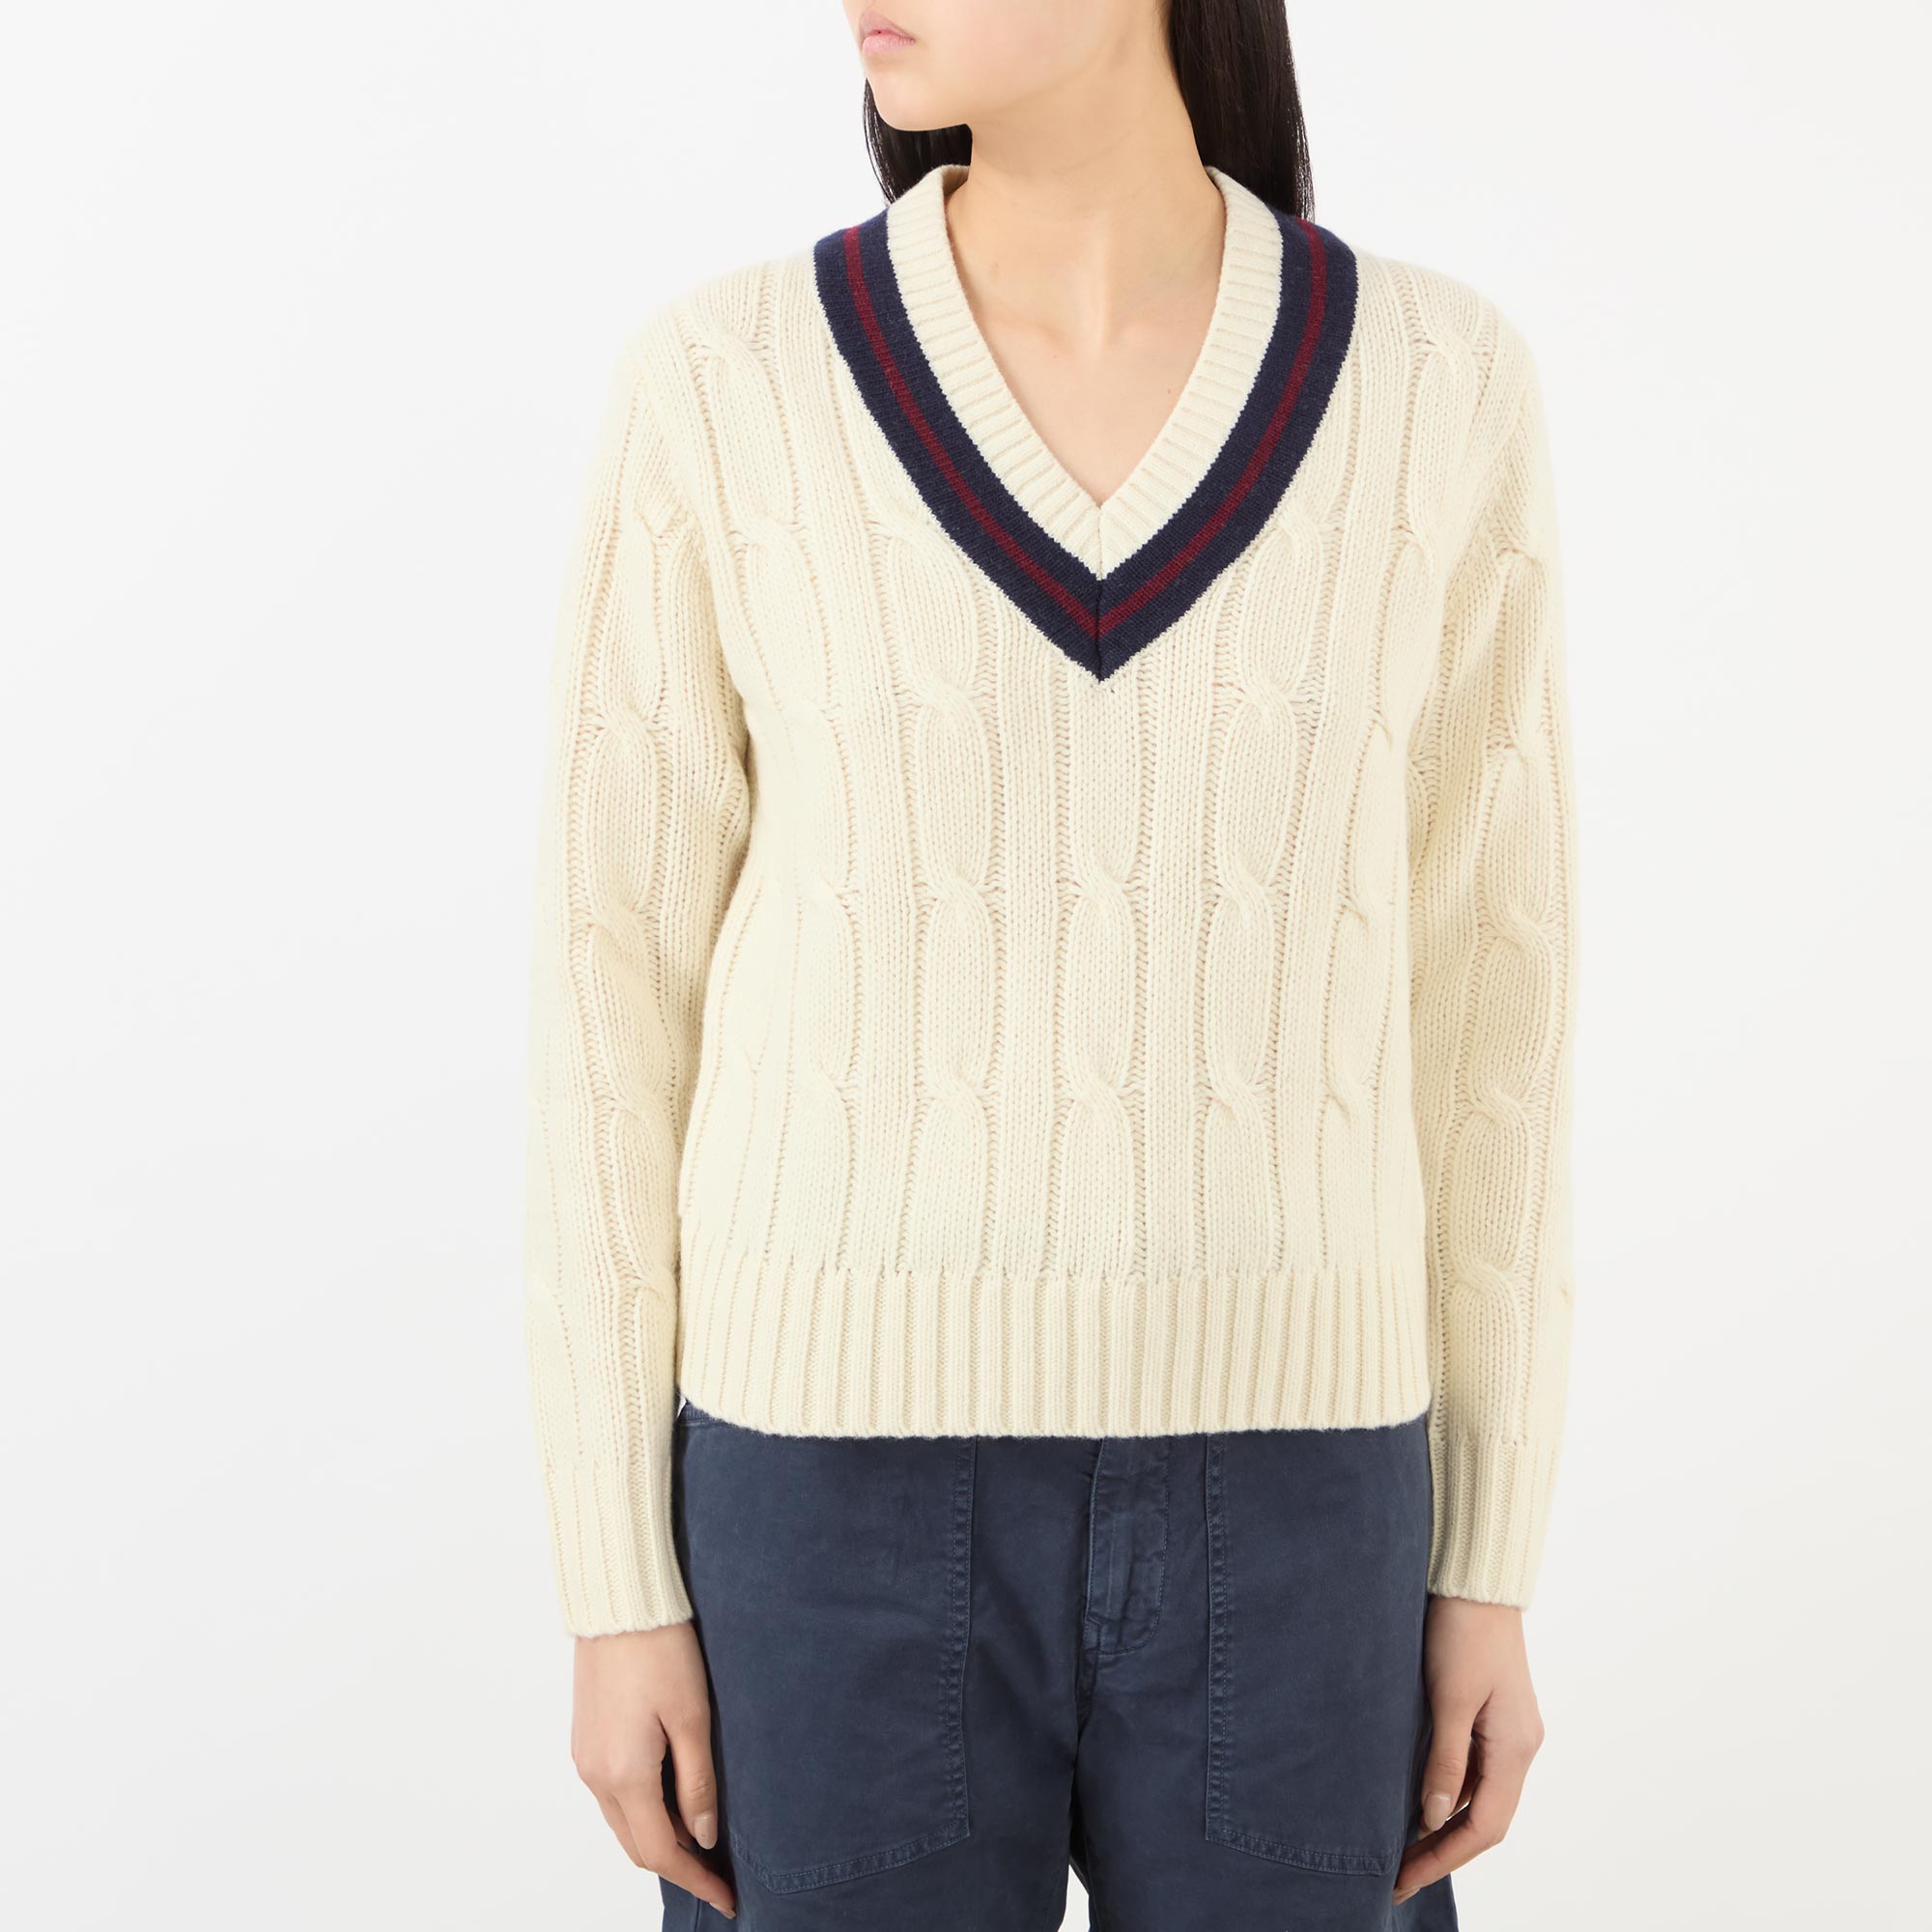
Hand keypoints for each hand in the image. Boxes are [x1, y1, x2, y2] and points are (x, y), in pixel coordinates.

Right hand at [572, 1624, 736, 1918]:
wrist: (618, 1602)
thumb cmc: (660, 1649)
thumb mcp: (693, 1716)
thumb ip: (698, 1782)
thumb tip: (702, 1836)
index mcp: (624, 1776)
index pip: (661, 1851)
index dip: (696, 1879)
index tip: (726, 1897)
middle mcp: (596, 1775)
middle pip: (637, 1845)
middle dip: (677, 1864)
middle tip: (719, 1872)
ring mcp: (585, 1758)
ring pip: (623, 1821)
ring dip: (659, 1836)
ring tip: (701, 1833)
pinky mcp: (586, 1740)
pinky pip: (613, 1794)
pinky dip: (642, 1808)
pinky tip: (672, 1795)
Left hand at [1392, 1596, 1544, 1906]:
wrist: (1477, 1582)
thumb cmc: (1463, 1631)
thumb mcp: (1449, 1697)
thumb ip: (1445, 1760)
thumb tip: (1435, 1817)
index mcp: (1516, 1748)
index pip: (1486, 1827)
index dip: (1444, 1857)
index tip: (1404, 1878)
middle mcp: (1520, 1747)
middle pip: (1486, 1818)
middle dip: (1443, 1850)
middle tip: (1396, 1873)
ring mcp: (1510, 1731)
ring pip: (1481, 1796)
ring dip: (1446, 1824)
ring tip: (1402, 1846)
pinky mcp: (1494, 1714)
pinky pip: (1476, 1770)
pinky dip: (1450, 1792)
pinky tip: (1420, 1798)